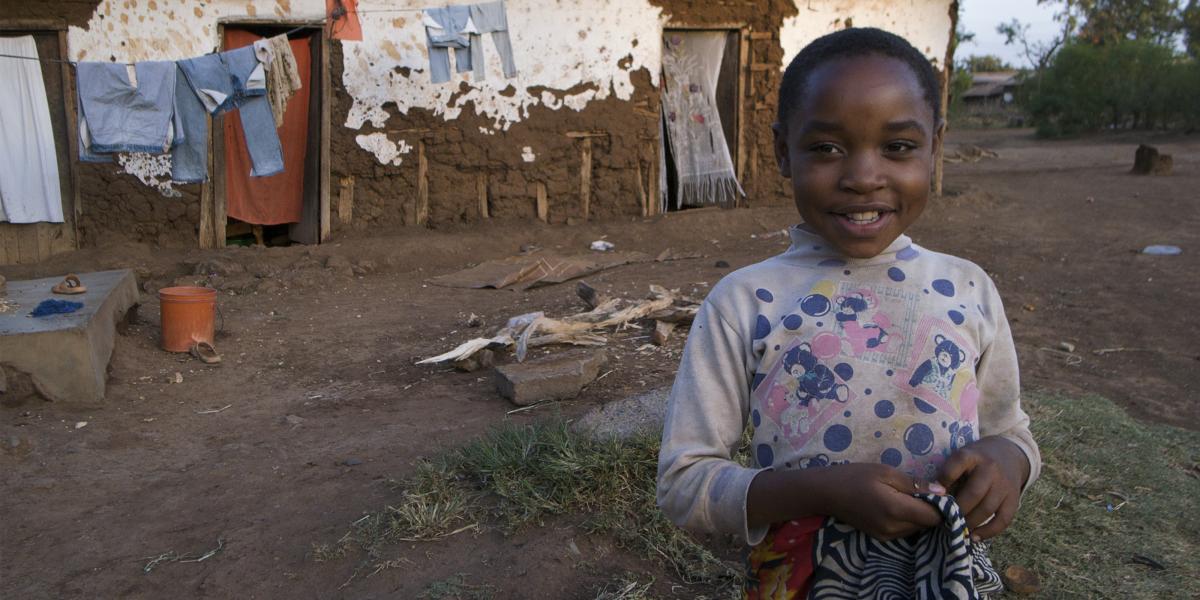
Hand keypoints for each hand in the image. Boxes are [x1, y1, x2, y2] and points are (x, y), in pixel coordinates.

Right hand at [823, 463, 946, 540]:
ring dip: (921, 516)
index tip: (943, 493)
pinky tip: (901, 506)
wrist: (826, 493)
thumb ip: (915, 484)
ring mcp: (887, 536)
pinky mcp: (881, 538)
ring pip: (918, 530)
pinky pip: (906, 532)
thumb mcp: (886, 472)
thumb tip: (942, 491)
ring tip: (913, 498)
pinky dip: (909, 521)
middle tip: (928, 492)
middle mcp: (894, 528)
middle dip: (933, 511)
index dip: (944, 506)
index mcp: (896, 509)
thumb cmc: (855, 476)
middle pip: (928, 525)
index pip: (934, 517)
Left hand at [938, 436, 1030, 540]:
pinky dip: (988, 531)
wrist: (1008, 454)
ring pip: (987, 509)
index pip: (954, 467)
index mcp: (972, 456)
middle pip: (973, 493)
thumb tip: (933, 498)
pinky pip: (1003, 520)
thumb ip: (948, 474)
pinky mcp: (1014, 499)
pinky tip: (974, 537)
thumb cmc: (976, 460)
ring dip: (970, 523)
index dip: (942, 482)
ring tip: (956, 529)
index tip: (934, 495)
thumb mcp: (961, 457)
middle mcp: (990, 469)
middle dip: (957, 510)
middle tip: (944, 520)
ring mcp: (1004, 485)